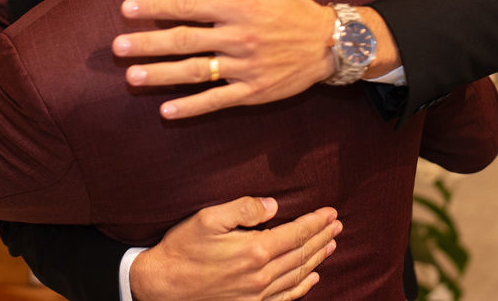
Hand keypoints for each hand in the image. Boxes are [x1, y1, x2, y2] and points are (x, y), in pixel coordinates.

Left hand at [115, 0, 336, 118]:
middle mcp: (238, 37)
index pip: (188, 6)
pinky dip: (191, 107)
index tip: (126, 9)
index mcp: (239, 8)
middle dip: (148, 43)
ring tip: (132, 76)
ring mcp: (244, 67)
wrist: (330, 44)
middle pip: (185, 40)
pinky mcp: (252, 92)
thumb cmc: (294, 6)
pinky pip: (217, 100)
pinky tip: (166, 110)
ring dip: (161, 75)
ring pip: (196, 72)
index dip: (155, 7)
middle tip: (117, 47)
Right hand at [129, 197, 339, 300]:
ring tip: (331, 244)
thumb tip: (274, 205)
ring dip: (316, 258)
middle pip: (301, 254)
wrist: (161, 286)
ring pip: (297, 275)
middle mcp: (260, 276)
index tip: (330, 212)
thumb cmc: (182, 248)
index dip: (315, 222)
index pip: (295, 233)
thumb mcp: (208, 218)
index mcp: (254, 250)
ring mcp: (256, 295)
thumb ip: (243, 208)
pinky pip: (285, 298)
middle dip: (321, 237)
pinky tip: (312, 277)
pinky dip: (302, 287)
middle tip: (337, 225)